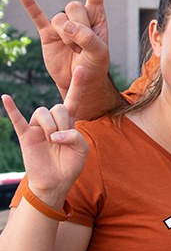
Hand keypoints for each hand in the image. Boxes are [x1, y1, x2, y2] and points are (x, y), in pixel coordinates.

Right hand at [2, 67, 89, 210]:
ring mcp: (38, 127)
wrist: (55, 182)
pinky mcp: (26, 135)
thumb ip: (75, 137)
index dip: (77, 84)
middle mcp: (53, 121)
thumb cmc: (70, 165)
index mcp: (69, 122)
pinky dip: (11, 109)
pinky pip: (17, 119)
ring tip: (51, 140)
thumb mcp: (82, 150)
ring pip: (43, 112)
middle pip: (58, 107)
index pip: (73, 99)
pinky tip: (5, 97)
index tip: (82, 68)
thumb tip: (54, 135)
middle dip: (62, 122)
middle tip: (61, 139)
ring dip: (50, 126)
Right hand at [18, 0, 109, 96]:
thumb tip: (66, 26)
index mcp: (97, 15)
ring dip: (67, 37)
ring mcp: (62, 24)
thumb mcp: (100, 53)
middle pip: (74, 6)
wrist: (79, 80)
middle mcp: (79, 16)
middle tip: (84, 45)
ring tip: (74, 50)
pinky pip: (37, 16)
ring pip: (59, 19)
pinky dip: (30, 4)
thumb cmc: (95, 65)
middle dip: (79, 27)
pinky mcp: (47, 33)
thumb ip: (88, 39)